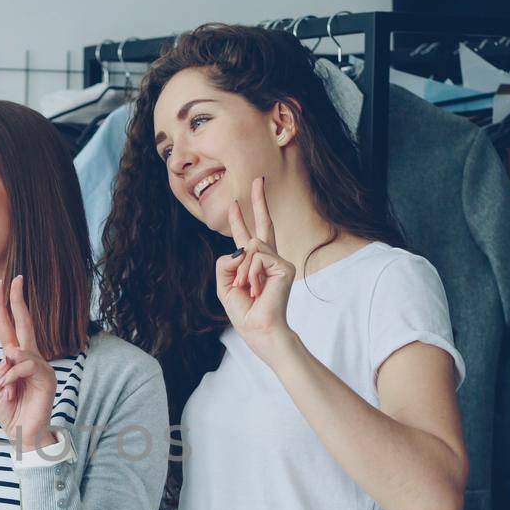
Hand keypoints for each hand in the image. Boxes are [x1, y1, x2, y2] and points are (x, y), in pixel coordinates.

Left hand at [0, 276, 56, 453]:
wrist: (22, 435)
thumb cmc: (10, 410)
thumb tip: (9, 358)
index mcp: (15, 358)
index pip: (9, 326)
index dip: (3, 305)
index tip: (0, 284)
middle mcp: (29, 358)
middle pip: (25, 323)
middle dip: (18, 301)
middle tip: (16, 279)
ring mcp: (41, 367)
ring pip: (21, 351)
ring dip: (7, 370)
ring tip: (3, 387)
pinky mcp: (47, 378)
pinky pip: (27, 367)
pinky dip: (13, 377)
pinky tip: (8, 389)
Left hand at [216, 176, 298, 363]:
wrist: (258, 329)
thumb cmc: (244, 312)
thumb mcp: (224, 285)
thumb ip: (226, 262)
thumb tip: (242, 247)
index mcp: (254, 264)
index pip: (248, 237)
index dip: (239, 221)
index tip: (234, 203)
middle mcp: (269, 259)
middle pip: (264, 224)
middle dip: (259, 201)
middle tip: (257, 180)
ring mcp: (279, 262)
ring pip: (250, 247)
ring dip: (242, 271)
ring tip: (248, 289)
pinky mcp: (284, 267)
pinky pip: (258, 256)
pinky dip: (250, 273)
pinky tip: (256, 288)